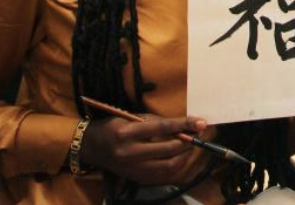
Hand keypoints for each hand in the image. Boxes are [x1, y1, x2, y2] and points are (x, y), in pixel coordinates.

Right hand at [79, 115, 212, 184]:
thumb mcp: (132, 118)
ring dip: (184, 155)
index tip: (201, 122)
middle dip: (187, 142)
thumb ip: (156, 122)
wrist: (93, 147)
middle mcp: (129, 153)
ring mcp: (133, 169)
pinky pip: (163, 175)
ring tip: (190, 145)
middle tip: (197, 134)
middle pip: (168, 149)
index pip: (162, 128)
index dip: (184, 125)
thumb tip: (183, 125)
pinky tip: (180, 157)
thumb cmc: (114, 127)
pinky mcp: (136, 178)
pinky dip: (176, 166)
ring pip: (168, 166)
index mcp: (127, 133)